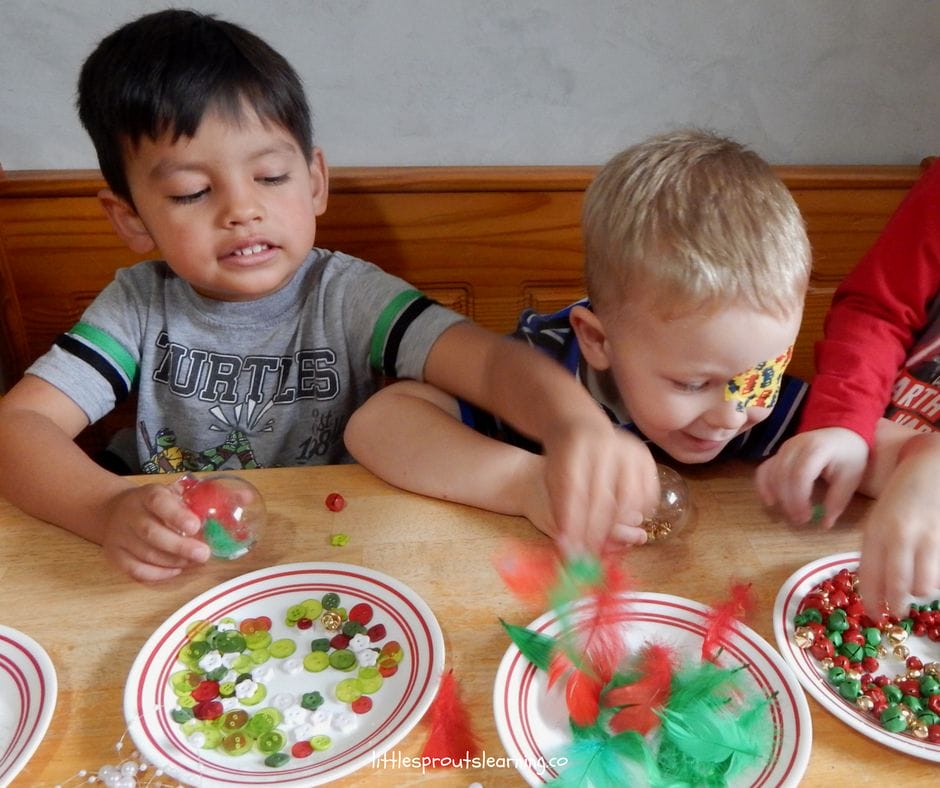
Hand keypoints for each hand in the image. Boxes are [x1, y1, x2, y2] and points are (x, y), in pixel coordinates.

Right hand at [100, 482, 210, 581]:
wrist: (114, 511)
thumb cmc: (153, 504)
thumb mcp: (169, 494)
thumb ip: (188, 503)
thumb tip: (213, 517)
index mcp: (147, 495)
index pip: (159, 502)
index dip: (177, 515)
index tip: (195, 526)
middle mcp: (130, 514)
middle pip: (151, 533)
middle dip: (180, 546)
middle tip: (203, 554)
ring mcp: (120, 536)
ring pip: (146, 554)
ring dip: (174, 561)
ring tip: (193, 561)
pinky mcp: (115, 555)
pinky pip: (136, 570)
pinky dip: (159, 574)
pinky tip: (176, 570)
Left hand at [541, 418, 658, 555]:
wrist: (581, 429)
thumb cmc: (564, 462)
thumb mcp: (553, 481)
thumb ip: (560, 512)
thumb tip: (569, 551)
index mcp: (573, 450)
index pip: (575, 494)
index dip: (575, 526)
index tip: (571, 552)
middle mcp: (603, 447)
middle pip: (603, 499)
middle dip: (596, 533)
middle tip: (590, 556)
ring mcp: (628, 450)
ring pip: (629, 498)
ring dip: (619, 527)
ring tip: (606, 544)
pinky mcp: (645, 456)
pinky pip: (647, 492)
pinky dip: (639, 513)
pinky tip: (626, 524)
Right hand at [754, 427, 867, 527]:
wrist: (842, 432)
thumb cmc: (849, 455)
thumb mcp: (851, 477)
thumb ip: (837, 500)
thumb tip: (824, 524)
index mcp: (816, 449)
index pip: (800, 474)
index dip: (799, 498)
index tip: (806, 517)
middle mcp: (795, 446)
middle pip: (783, 475)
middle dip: (788, 501)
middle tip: (799, 520)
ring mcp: (784, 448)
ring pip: (771, 474)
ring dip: (778, 496)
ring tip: (791, 514)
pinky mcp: (778, 453)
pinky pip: (764, 469)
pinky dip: (764, 486)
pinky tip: (770, 501)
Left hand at [857, 435, 939, 613]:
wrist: (932, 466)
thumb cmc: (902, 496)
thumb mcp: (879, 518)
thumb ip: (876, 547)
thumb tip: (876, 585)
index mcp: (876, 530)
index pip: (869, 574)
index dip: (871, 599)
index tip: (873, 614)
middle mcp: (900, 535)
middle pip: (897, 586)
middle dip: (897, 606)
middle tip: (897, 612)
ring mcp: (928, 537)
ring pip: (924, 585)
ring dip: (921, 593)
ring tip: (918, 590)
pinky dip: (937, 580)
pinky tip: (933, 576)